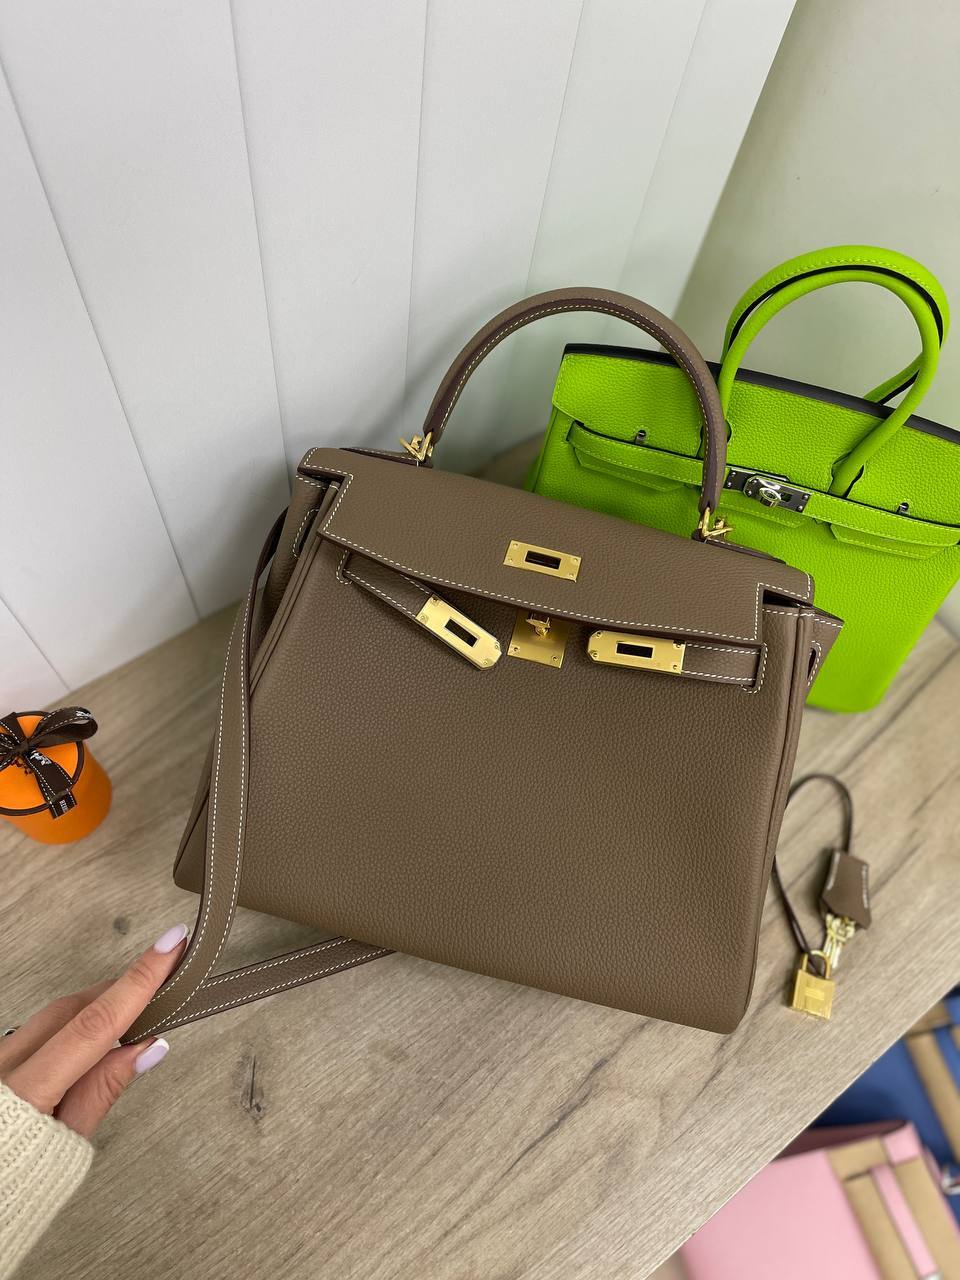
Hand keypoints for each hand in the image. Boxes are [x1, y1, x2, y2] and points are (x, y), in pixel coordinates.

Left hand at [0, 923, 187, 1138]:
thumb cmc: (15, 1182)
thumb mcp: (67, 1147)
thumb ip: (102, 1090)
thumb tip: (147, 1046)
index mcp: (23, 1090)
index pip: (94, 1024)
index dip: (138, 981)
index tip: (171, 944)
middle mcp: (2, 1063)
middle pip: (74, 1008)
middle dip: (123, 988)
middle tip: (168, 971)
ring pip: (55, 1014)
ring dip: (99, 1006)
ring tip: (138, 1007)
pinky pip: (39, 1027)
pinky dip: (72, 1022)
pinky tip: (93, 1032)